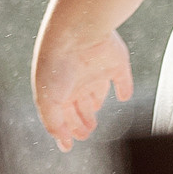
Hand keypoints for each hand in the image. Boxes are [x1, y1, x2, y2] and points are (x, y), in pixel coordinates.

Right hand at [33, 24, 134, 151]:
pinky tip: (124, 95)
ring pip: (97, 92)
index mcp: (59, 88)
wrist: (77, 30)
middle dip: (80, 120)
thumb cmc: (56, 64)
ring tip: (95, 118)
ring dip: (96, 105)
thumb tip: (63, 141)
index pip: (63, 113)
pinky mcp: (116, 61)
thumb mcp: (47, 100)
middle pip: (79, 105)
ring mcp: (96, 69)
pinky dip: (124, 88)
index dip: (66, 128)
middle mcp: (77, 79)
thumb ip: (53, 122)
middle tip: (86, 132)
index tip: (70, 142)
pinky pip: (122, 78)